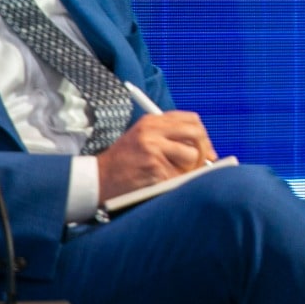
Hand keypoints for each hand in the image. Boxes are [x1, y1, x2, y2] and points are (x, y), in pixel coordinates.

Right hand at [94, 112, 215, 202]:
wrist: (97, 178)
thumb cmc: (124, 162)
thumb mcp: (142, 138)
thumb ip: (170, 137)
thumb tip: (207, 151)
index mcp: (151, 122)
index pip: (191, 120)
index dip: (203, 135)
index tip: (206, 149)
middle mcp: (153, 132)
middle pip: (196, 134)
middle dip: (203, 150)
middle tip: (202, 163)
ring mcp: (153, 150)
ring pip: (192, 157)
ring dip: (189, 170)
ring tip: (174, 175)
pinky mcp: (154, 168)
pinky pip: (180, 176)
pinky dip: (176, 183)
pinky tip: (161, 183)